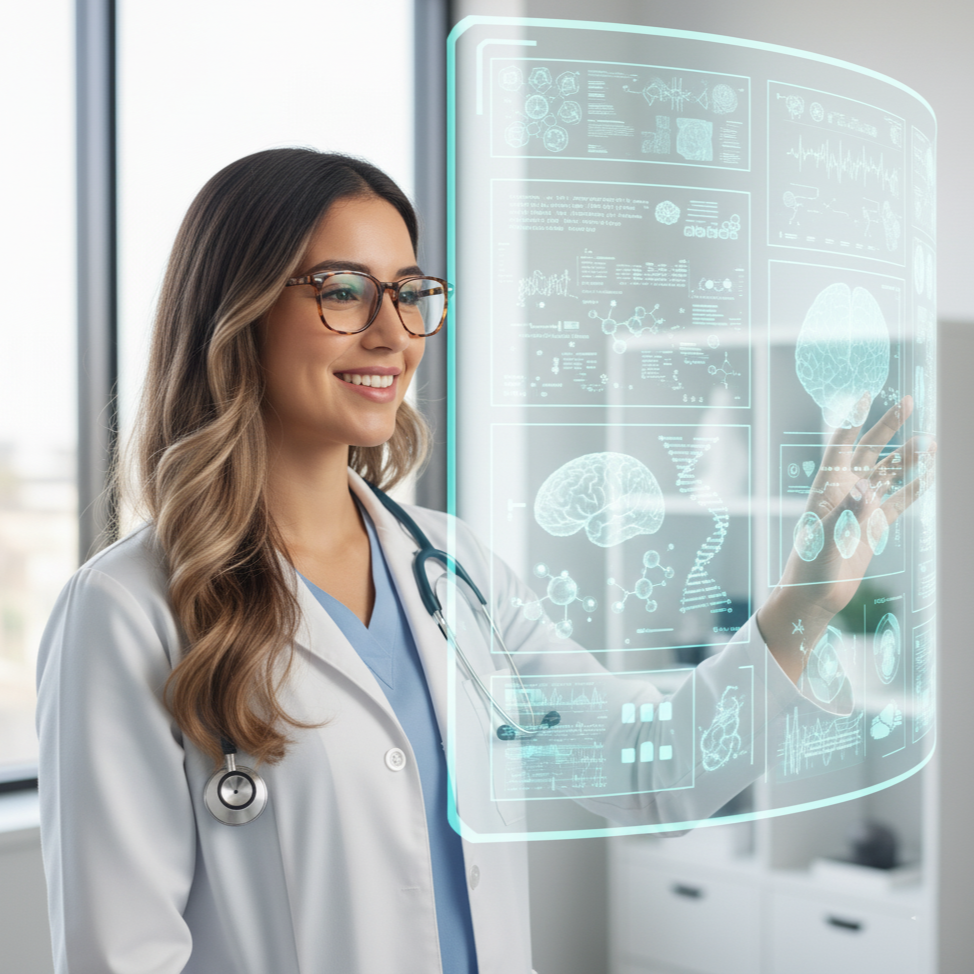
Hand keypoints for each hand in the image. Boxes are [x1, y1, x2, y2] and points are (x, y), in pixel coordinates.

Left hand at [757, 395, 934, 682]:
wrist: (815, 596)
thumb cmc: (811, 568)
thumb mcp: (827, 540)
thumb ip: (846, 515)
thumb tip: (866, 490)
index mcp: (827, 488)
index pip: (840, 444)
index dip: (853, 419)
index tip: (865, 394)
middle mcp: (844, 491)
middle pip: (869, 450)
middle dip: (888, 426)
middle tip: (909, 402)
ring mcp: (860, 507)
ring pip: (888, 473)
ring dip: (908, 456)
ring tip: (928, 437)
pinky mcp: (873, 526)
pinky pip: (899, 501)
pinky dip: (914, 487)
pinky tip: (930, 473)